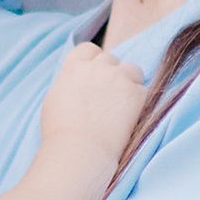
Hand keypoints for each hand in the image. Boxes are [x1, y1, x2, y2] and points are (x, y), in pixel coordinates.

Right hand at [36, 41, 145, 169]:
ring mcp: (120, 78)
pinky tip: (131, 119)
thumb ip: (69, 83)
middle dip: (110, 74)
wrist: (80, 150)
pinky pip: (145, 92)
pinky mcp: (138, 94)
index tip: (93, 77)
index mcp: (75, 66)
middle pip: (110, 59)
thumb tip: (77, 82)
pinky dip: (140, 102)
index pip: (89, 49)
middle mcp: (98, 67)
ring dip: (129, 83)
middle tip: (108, 98)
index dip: (92, 62)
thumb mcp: (55, 98)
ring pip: (132, 70)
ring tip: (123, 106)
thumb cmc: (60, 132)